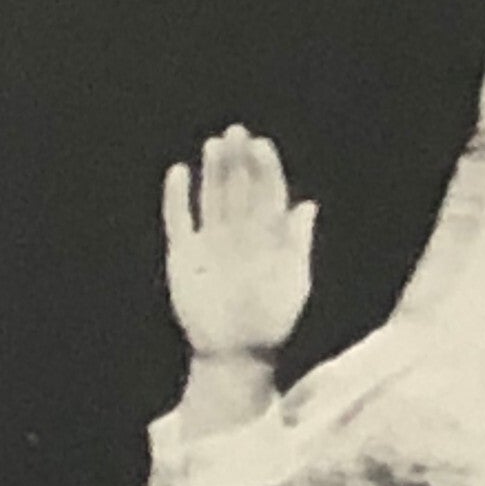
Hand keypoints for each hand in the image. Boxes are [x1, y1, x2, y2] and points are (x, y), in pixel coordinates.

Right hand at [163, 124, 316, 359]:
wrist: (237, 354)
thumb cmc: (273, 320)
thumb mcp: (293, 280)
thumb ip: (297, 243)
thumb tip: (308, 205)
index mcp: (268, 238)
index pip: (267, 194)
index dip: (265, 170)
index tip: (262, 145)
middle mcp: (240, 234)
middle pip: (238, 190)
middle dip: (239, 162)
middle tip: (237, 131)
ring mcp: (211, 243)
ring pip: (212, 199)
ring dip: (212, 172)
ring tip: (214, 144)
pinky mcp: (183, 256)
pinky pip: (179, 221)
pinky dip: (177, 198)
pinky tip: (178, 172)